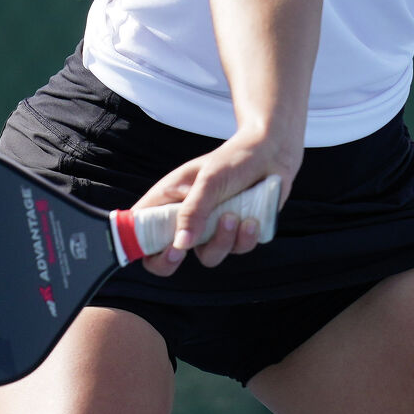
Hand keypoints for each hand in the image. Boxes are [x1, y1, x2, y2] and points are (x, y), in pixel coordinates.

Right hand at [132, 134, 298, 275]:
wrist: (272, 153)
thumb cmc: (234, 159)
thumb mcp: (208, 181)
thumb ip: (192, 212)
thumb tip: (180, 244)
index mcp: (169, 200)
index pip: (141, 230)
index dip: (141, 246)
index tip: (161, 247)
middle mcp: (187, 218)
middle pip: (166, 256)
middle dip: (173, 260)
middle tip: (183, 250)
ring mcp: (211, 228)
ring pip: (208, 256)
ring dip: (222, 240)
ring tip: (233, 215)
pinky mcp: (236, 233)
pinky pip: (236, 250)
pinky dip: (245, 238)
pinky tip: (252, 219)